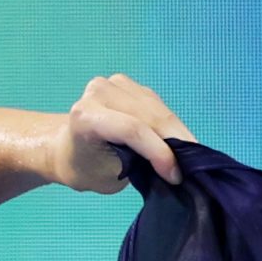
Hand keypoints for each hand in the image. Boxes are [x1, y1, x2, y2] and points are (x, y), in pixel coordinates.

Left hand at [54, 74, 196, 191]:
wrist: (67, 148)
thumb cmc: (86, 168)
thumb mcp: (110, 177)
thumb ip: (139, 166)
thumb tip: (175, 166)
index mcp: (86, 115)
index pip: (132, 129)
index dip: (159, 152)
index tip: (176, 176)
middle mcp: (99, 92)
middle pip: (150, 117)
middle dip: (176, 144)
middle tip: (195, 168)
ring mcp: (115, 84)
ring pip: (159, 110)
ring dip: (179, 134)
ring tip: (191, 157)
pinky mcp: (129, 84)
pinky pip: (159, 106)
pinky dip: (172, 125)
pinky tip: (179, 141)